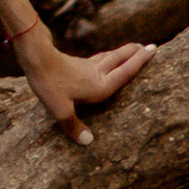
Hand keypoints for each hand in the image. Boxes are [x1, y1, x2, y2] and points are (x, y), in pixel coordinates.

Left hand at [12, 25, 153, 146]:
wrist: (35, 57)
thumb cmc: (49, 83)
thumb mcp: (60, 109)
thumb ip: (73, 126)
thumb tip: (88, 142)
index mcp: (99, 85)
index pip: (125, 72)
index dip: (140, 62)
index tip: (153, 50)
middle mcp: (97, 73)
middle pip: (120, 60)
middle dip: (135, 54)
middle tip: (150, 46)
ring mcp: (86, 66)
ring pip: (110, 57)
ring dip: (123, 53)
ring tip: (132, 50)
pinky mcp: (76, 63)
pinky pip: (98, 58)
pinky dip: (107, 57)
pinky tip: (102, 59)